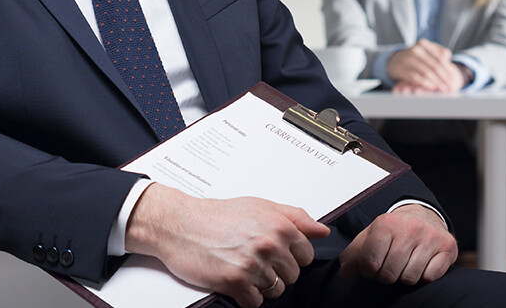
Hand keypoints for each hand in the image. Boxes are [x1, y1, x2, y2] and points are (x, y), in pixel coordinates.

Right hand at [126, 184, 329, 307]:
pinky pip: (256, 303)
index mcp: (280, 225)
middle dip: (277, 270)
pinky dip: (247, 296)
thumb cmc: (220, 214)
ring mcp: (253, 265)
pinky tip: (236, 279)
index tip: (276, 251)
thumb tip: (323, 231)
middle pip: (293, 275)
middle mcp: (269, 245)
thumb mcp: (261, 206)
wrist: (182, 224)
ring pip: (276, 291)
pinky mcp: (235, 283)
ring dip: (262, 284)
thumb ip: (296, 217)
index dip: (292, 255)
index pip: (307, 255)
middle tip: (255, 257)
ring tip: (245, 267)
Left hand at [339, 204, 456, 284]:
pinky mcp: (446, 247)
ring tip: (405, 263)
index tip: (372, 267)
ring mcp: (429, 237)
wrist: (424, 216)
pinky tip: (422, 263)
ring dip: (405, 276)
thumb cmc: (395, 230)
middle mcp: (409, 228)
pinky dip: (424, 275)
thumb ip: (354, 253)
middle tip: (389, 265)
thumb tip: (344, 272)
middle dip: (386, 275)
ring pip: (410, 278)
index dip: (368, 271)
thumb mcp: (371, 235)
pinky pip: (430, 277)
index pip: (370, 262)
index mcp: (386, 223)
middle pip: (389, 274)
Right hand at [388, 39, 465, 92]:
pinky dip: (425, 83)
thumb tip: (448, 57)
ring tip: (443, 88)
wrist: (396, 61)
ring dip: (436, 82)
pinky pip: (415, 77)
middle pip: (435, 65)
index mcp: (424, 44)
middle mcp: (415, 49)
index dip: (448, 69)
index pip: (441, 57)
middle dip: (444, 78)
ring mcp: (407, 58)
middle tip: (450, 87)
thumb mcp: (426, 52)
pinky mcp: (401, 68)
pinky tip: (431, 87)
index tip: (453, 79)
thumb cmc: (416, 58)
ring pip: (426, 72)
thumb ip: (439, 54)